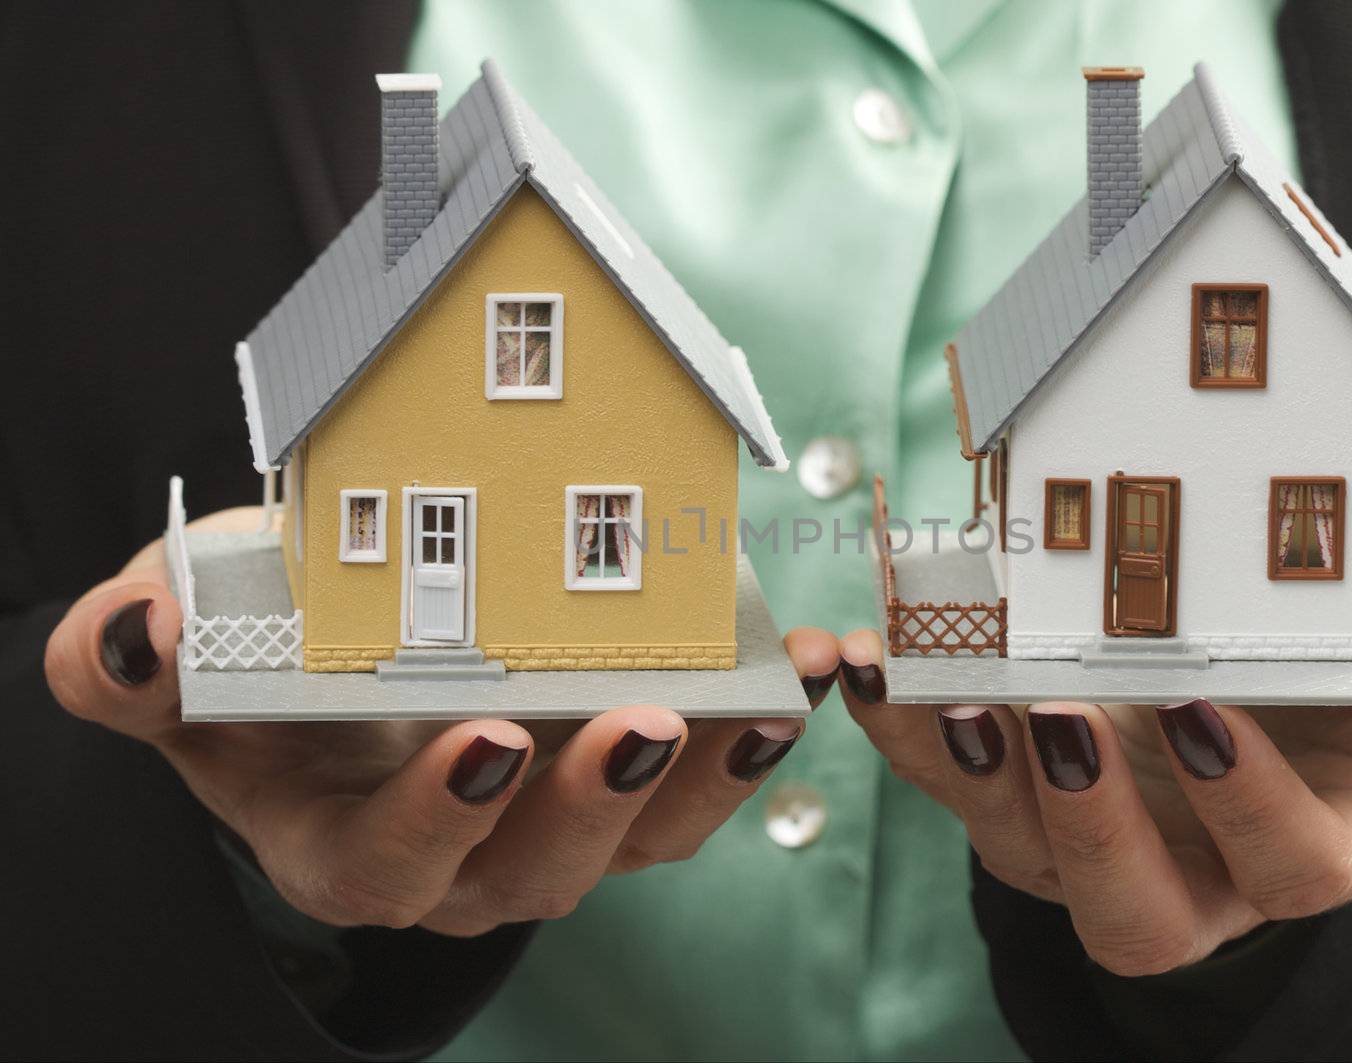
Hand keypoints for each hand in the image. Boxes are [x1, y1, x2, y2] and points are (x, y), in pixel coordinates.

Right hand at [45, 506, 838, 934]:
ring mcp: (556, 823)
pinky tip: (797, 670)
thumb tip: (134, 635)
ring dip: (710, 775)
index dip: (441, 820)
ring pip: (644, 838)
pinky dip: (753, 729)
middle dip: (592, 803)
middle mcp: (462, 859)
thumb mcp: (176, 657)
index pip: (390, 868)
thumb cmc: (258, 665)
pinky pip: (701, 778)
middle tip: (636, 722)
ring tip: (761, 703)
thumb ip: (127, 662)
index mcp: (347, 846)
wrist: (341, 663)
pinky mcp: (625, 780)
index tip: (486, 740)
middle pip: (538, 869)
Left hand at [839, 565, 1351, 974]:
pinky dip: (891, 718)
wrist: (1244, 697)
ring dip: (961, 767)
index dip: (1246, 805)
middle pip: (1128, 904)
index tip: (1205, 714)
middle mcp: (1184, 865)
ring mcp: (1081, 836)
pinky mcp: (1004, 789)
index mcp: (1298, 844)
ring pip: (1011, 844)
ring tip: (932, 677)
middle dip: (1085, 822)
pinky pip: (935, 774)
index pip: (1287, 866)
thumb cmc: (1333, 692)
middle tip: (1052, 716)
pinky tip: (861, 651)